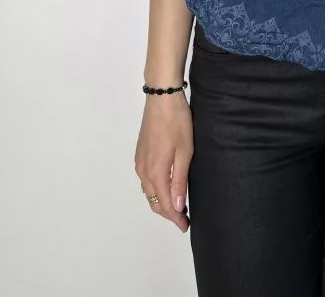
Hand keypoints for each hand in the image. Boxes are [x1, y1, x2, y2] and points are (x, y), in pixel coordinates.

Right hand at [135, 92, 192, 232]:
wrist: (162, 98)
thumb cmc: (177, 122)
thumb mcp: (185, 152)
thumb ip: (179, 180)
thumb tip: (177, 207)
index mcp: (155, 172)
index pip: (164, 204)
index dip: (175, 218)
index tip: (185, 226)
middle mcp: (143, 170)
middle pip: (153, 201)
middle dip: (168, 213)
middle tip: (184, 219)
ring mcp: (139, 162)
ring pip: (148, 191)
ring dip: (161, 201)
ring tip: (178, 206)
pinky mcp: (139, 154)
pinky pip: (145, 180)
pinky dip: (155, 189)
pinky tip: (166, 187)